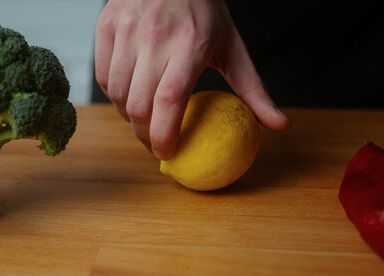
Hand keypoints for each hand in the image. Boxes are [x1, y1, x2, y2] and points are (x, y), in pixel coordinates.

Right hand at [95, 0, 289, 159]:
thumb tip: (280, 126)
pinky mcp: (107, 25)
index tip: (168, 153)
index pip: (169, 100)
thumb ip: (253, 89)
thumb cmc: (203, 11)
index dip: (164, 135)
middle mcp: (154, 36)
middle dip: (144, 135)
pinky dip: (113, 95)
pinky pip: (103, 75)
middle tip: (156, 144)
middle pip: (138, 104)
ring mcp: (126, 29)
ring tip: (144, 119)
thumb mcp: (232, 46)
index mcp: (190, 43)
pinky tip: (129, 96)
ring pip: (116, 93)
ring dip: (128, 117)